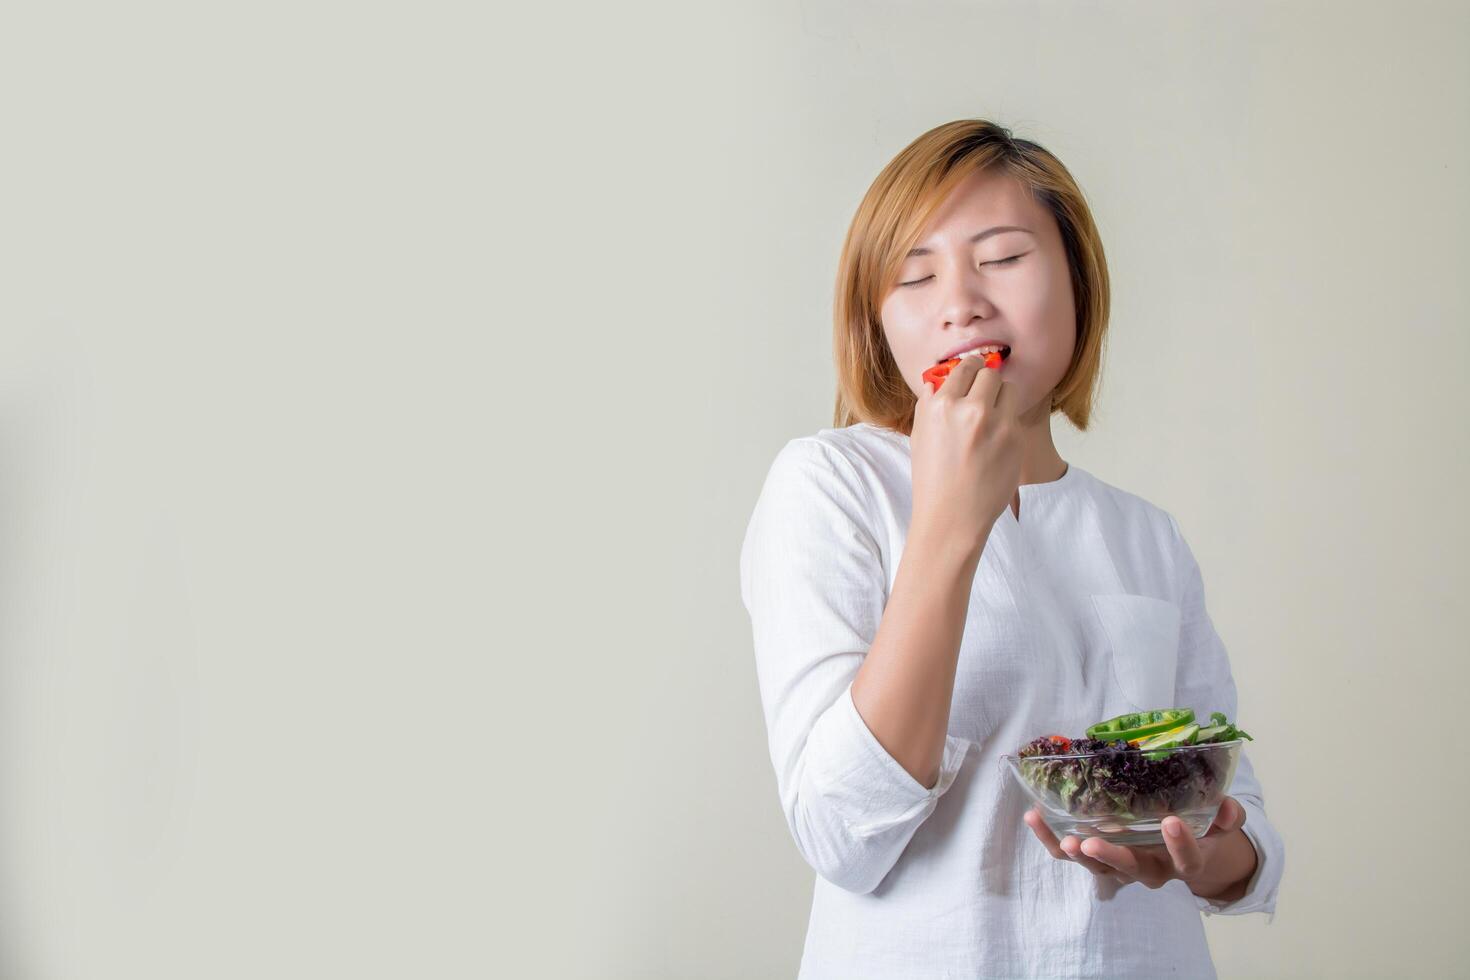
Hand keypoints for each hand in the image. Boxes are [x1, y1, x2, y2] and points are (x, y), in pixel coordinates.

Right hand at [910, 353, 1022, 553]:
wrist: (953, 516)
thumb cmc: (932, 479)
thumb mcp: (919, 436)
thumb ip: (927, 404)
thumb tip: (935, 380)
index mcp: (941, 406)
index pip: (965, 367)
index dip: (970, 370)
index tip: (973, 375)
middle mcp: (970, 409)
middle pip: (990, 374)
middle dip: (987, 382)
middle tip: (984, 395)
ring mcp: (997, 424)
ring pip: (1008, 390)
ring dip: (1001, 399)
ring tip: (991, 418)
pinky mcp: (1016, 438)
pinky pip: (1016, 417)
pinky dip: (1008, 423)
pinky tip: (996, 442)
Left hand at [1023, 797, 1251, 893]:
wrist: (1184, 852)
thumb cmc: (1201, 832)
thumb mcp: (1219, 825)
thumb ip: (1226, 817)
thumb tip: (1228, 806)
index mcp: (1183, 862)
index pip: (1186, 860)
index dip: (1181, 844)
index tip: (1172, 821)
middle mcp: (1149, 870)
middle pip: (1130, 869)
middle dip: (1110, 856)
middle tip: (1090, 841)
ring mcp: (1119, 866)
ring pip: (1094, 866)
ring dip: (1074, 851)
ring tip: (1061, 835)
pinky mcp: (1096, 856)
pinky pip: (1070, 853)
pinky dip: (1050, 839)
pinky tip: (1034, 817)